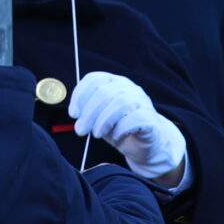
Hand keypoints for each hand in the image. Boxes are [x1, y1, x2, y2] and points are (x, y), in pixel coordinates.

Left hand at [69, 72, 187, 187]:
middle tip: (81, 130)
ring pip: (120, 103)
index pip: (94, 79)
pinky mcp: (150, 117)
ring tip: (96, 134)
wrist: (144, 144)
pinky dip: (121, 129)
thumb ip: (87, 112)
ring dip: (103, 121)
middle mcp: (128, 87)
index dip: (80, 96)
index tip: (73, 114)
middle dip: (89, 113)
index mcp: (113, 82)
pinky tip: (116, 137)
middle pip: (104, 92)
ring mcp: (141, 100)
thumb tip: (76, 116)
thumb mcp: (98, 118)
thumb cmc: (117, 127)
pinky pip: (135, 118)